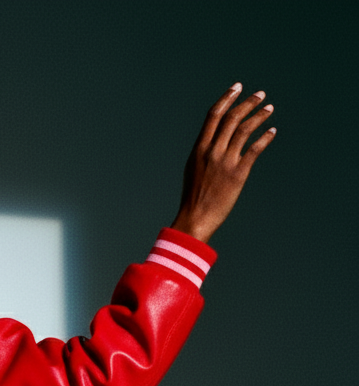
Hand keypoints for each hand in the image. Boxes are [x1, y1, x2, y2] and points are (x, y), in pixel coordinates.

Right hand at [171, 83, 276, 243]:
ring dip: (259, 116)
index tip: (237, 87)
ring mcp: (225, 162)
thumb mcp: (193, 169)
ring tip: (269, 108)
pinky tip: (272, 131)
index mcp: (199, 149)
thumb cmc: (194, 196)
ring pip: (244, 130)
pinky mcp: (238, 174)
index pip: (214, 115)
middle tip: (260, 95)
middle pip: (232, 118)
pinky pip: (255, 150)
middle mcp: (212, 151)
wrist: (195, 218)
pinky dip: (265, 138)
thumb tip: (217, 139)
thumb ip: (205, 152)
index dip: (227, 98)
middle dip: (247, 103)